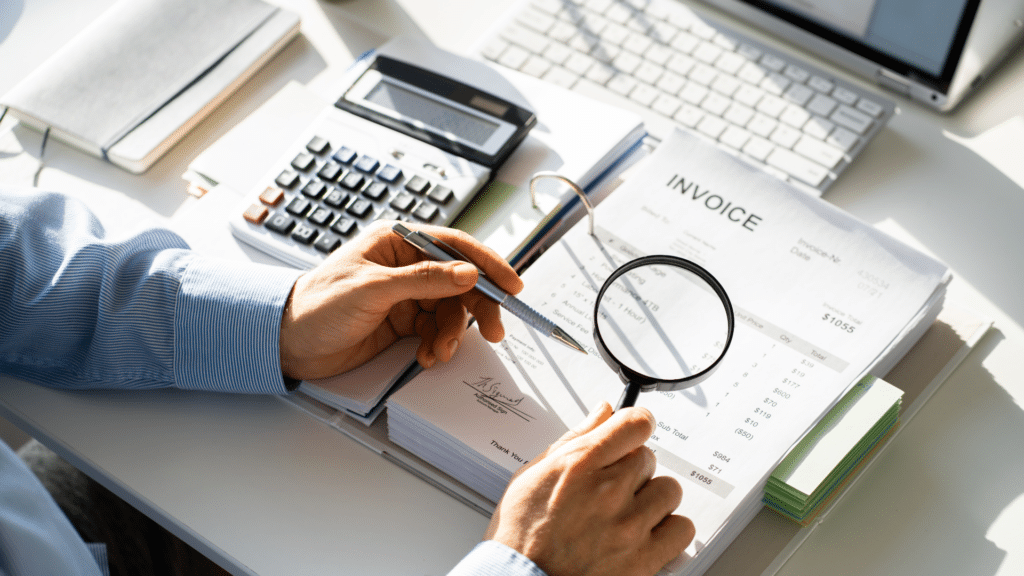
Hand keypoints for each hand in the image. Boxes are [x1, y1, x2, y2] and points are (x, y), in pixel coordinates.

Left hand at [279, 221, 522, 379]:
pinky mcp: (402, 321)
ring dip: (451, 334)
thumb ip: (424, 280)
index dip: (487, 263)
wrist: (287, 343)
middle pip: (459, 281)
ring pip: (450, 310)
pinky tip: (428, 356)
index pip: (453, 246)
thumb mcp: (373, 289)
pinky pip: (435, 330)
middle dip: (477, 307)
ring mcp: (405, 294)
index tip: (511, 284)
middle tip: (493, 331)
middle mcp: (405, 265)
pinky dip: (438, 344)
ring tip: (439, 352)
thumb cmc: (317, 305)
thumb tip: (467, 273)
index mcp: (397, 241)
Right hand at [485, 402, 694, 575]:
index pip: (635, 423)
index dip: (637, 424)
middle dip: (632, 469)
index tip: (633, 432)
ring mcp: (629, 526)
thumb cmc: (521, 534)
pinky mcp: (644, 559)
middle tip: (611, 488)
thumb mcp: (533, 475)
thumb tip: (602, 412)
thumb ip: (574, 439)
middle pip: (648, 457)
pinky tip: (645, 533)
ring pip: (669, 490)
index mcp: (580, 464)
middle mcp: (609, 491)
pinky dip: (668, 529)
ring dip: (651, 498)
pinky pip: (682, 528)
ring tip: (627, 512)